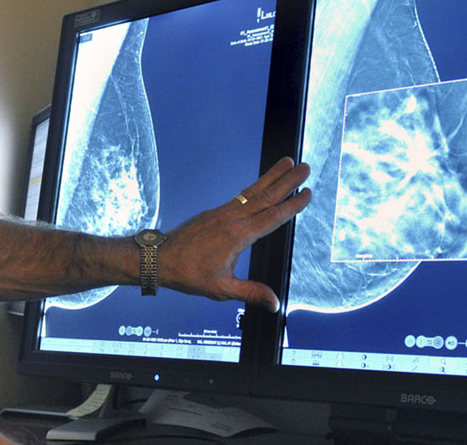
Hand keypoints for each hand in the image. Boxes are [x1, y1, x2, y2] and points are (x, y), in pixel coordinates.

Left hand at [160, 157, 310, 311]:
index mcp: (237, 235)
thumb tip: (274, 303)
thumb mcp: (221, 288)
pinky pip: (243, 194)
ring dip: (273, 176)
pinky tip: (264, 182)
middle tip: (305, 167)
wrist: (159, 258)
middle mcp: (233, 218)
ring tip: (288, 161)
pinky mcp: (217, 211)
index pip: (272, 217)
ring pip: (254, 190)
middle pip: (267, 196)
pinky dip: (257, 185)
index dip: (292, 205)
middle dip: (288, 181)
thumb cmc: (188, 273)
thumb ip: (251, 293)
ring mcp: (224, 212)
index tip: (307, 193)